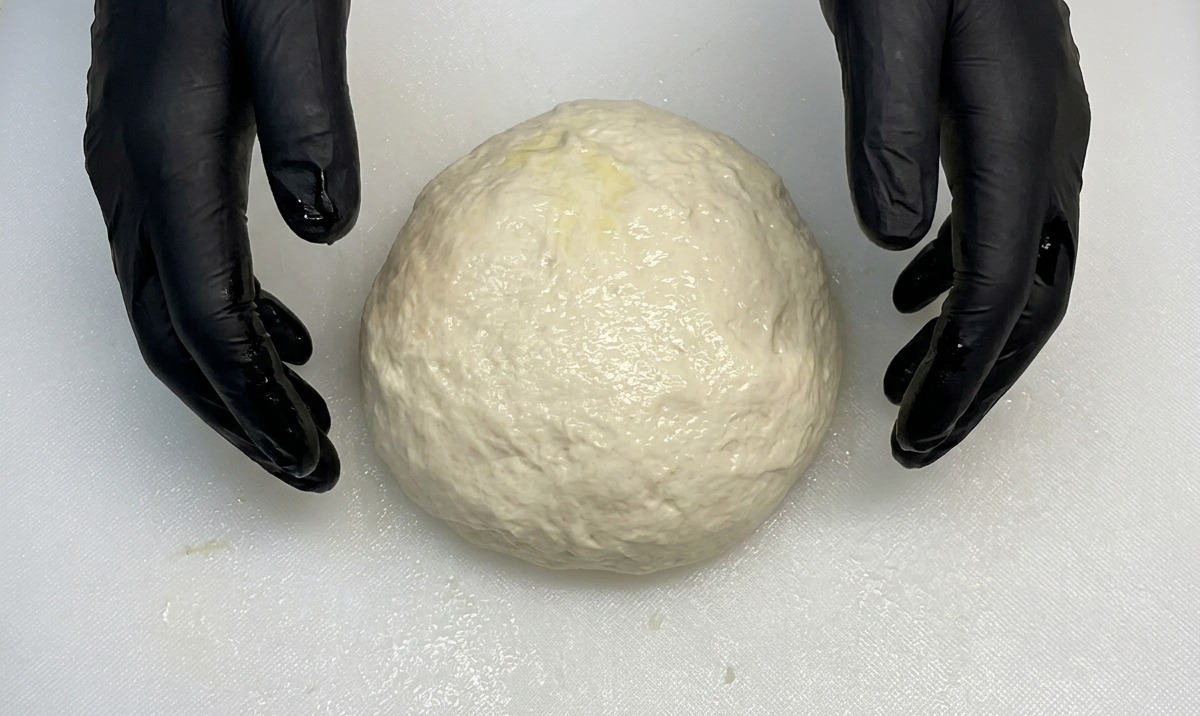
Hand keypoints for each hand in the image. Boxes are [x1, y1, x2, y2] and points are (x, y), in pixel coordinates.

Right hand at [84, 0, 359, 490]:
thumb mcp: (287, 16)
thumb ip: (306, 117)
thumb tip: (324, 230)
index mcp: (166, 154)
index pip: (203, 319)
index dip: (253, 402)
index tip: (307, 456)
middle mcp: (132, 174)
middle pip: (171, 337)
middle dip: (237, 416)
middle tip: (305, 467)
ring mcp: (132, 164)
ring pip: (170, 308)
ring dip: (234, 378)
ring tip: (303, 420)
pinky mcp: (155, 150)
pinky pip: (182, 264)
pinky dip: (232, 320)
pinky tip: (286, 337)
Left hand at [820, 0, 1090, 466]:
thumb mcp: (886, 25)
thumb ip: (893, 131)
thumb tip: (898, 244)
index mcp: (1018, 132)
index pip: (1004, 290)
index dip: (962, 375)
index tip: (915, 433)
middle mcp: (1046, 141)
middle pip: (1031, 299)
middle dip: (977, 381)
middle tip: (919, 440)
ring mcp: (1037, 129)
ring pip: (1023, 266)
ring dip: (971, 339)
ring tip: (911, 385)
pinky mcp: (1005, 116)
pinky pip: (1003, 223)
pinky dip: (961, 277)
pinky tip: (911, 295)